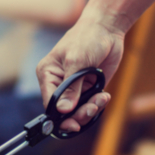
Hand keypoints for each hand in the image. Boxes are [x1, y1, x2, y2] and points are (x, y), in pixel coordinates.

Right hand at [36, 17, 121, 131]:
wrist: (107, 29)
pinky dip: (98, 104)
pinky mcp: (88, 88)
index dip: (59, 117)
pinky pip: (91, 105)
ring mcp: (75, 88)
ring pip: (78, 111)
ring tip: (101, 99)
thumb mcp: (77, 62)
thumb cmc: (87, 39)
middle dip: (78, 114)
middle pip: (63, 112)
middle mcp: (59, 84)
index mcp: (48, 75)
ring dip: (90, 109)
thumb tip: (63, 110)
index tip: (73, 124)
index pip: (50, 103)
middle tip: (91, 109)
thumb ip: (71, 87)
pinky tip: (105, 95)